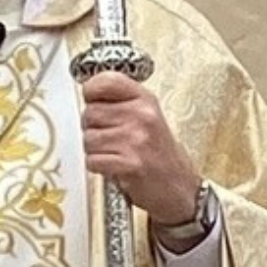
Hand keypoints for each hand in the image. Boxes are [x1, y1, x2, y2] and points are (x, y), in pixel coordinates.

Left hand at [79, 71, 199, 223]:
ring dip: (95, 150)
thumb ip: (121, 101)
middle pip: (90, 112)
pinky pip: (93, 160)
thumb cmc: (158, 152)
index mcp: (145, 99)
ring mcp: (136, 139)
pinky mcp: (130, 163)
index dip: (92, 91)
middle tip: (110, 137)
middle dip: (93, 128)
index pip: (107, 80)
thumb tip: (88, 92)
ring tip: (114, 153)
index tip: (93, 100)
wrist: (178, 186)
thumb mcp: (147, 116)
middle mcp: (142, 115)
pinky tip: (115, 166)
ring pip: (88, 138)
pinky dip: (99, 166)